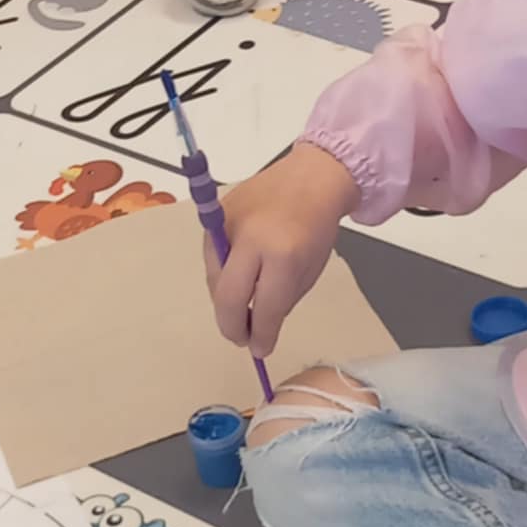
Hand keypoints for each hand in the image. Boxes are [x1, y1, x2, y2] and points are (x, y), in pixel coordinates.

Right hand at [205, 144, 359, 356]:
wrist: (310, 177)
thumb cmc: (316, 226)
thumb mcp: (309, 270)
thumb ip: (281, 301)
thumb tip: (257, 331)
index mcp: (283, 254)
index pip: (264, 307)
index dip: (261, 335)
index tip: (260, 350)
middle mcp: (250, 238)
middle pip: (227, 297)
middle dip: (232, 326)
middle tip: (241, 338)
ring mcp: (227, 224)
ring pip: (214, 279)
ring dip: (225, 301)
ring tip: (242, 310)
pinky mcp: (215, 215)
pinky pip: (211, 259)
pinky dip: (221, 276)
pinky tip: (236, 280)